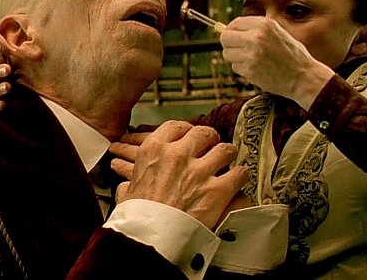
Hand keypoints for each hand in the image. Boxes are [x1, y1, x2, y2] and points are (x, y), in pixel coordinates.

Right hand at [112, 120, 247, 229]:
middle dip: (209, 139)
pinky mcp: (217, 190)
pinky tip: (237, 179)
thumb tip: (127, 186)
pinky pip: (238, 173)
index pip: (176, 126)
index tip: (189, 135)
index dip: (186, 130)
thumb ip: (130, 184)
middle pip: (203, 133)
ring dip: (226, 155)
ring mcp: (199, 171)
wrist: (150, 241)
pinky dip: (240, 176)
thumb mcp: (127, 194)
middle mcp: (178, 155)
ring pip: (224, 149)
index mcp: (154, 151)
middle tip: (210, 146)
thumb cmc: (138, 220)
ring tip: (227, 160)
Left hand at [219, 16, 332, 108]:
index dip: (232, 31)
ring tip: (252, 60)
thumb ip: (256, 29)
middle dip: (230, 44)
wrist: (303, 77)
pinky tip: (256, 69)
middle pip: (225, 38)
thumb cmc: (292, 55)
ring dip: (236, 58)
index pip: (234, 23)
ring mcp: (252, 55)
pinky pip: (235, 68)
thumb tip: (229, 29)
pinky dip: (242, 69)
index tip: (234, 36)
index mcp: (265, 25)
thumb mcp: (278, 33)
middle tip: (238, 49)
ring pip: (228, 54)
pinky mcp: (250, 71)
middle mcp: (257, 38)